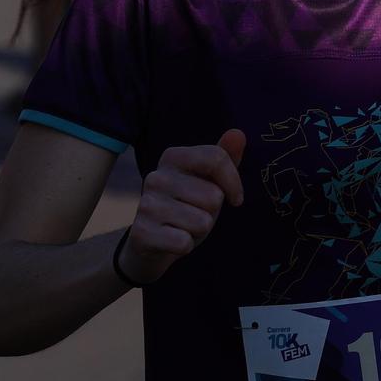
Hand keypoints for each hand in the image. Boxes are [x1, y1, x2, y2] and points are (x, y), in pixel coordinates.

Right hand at [118, 130, 246, 284]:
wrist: (150, 242)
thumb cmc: (186, 206)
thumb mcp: (208, 182)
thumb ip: (224, 158)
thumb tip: (238, 133)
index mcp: (172, 157)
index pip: (216, 158)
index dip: (234, 183)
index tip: (236, 198)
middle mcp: (156, 177)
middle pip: (213, 196)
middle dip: (212, 212)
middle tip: (194, 214)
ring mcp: (146, 204)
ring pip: (202, 222)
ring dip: (199, 231)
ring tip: (183, 226)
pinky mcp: (142, 232)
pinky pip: (184, 243)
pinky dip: (184, 246)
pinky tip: (171, 241)